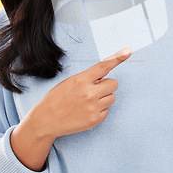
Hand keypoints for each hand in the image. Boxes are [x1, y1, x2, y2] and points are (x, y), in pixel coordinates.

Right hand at [11, 47, 131, 170]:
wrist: (45, 120)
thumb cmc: (57, 98)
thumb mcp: (70, 82)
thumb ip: (88, 78)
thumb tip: (103, 77)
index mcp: (81, 80)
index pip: (103, 66)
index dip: (117, 58)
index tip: (128, 51)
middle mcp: (89, 93)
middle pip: (113, 84)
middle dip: (106, 85)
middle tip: (93, 90)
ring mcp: (93, 107)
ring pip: (112, 97)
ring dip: (103, 98)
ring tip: (87, 102)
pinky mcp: (94, 120)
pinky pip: (107, 111)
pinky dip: (100, 110)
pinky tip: (86, 111)